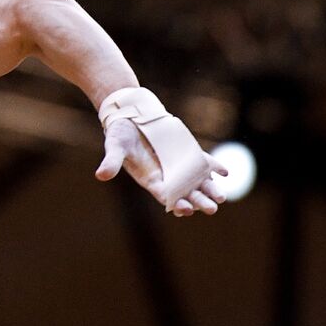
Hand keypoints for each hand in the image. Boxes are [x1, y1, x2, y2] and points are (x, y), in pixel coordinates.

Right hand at [95, 116, 228, 216]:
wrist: (131, 115)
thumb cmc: (120, 133)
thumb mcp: (115, 145)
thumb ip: (111, 161)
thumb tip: (100, 175)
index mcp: (149, 178)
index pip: (165, 195)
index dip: (175, 203)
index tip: (185, 210)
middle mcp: (166, 175)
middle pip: (185, 193)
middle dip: (198, 201)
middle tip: (211, 209)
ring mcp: (178, 164)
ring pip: (197, 181)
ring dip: (210, 189)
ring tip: (222, 197)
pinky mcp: (187, 152)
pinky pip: (203, 162)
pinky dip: (214, 166)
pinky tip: (225, 172)